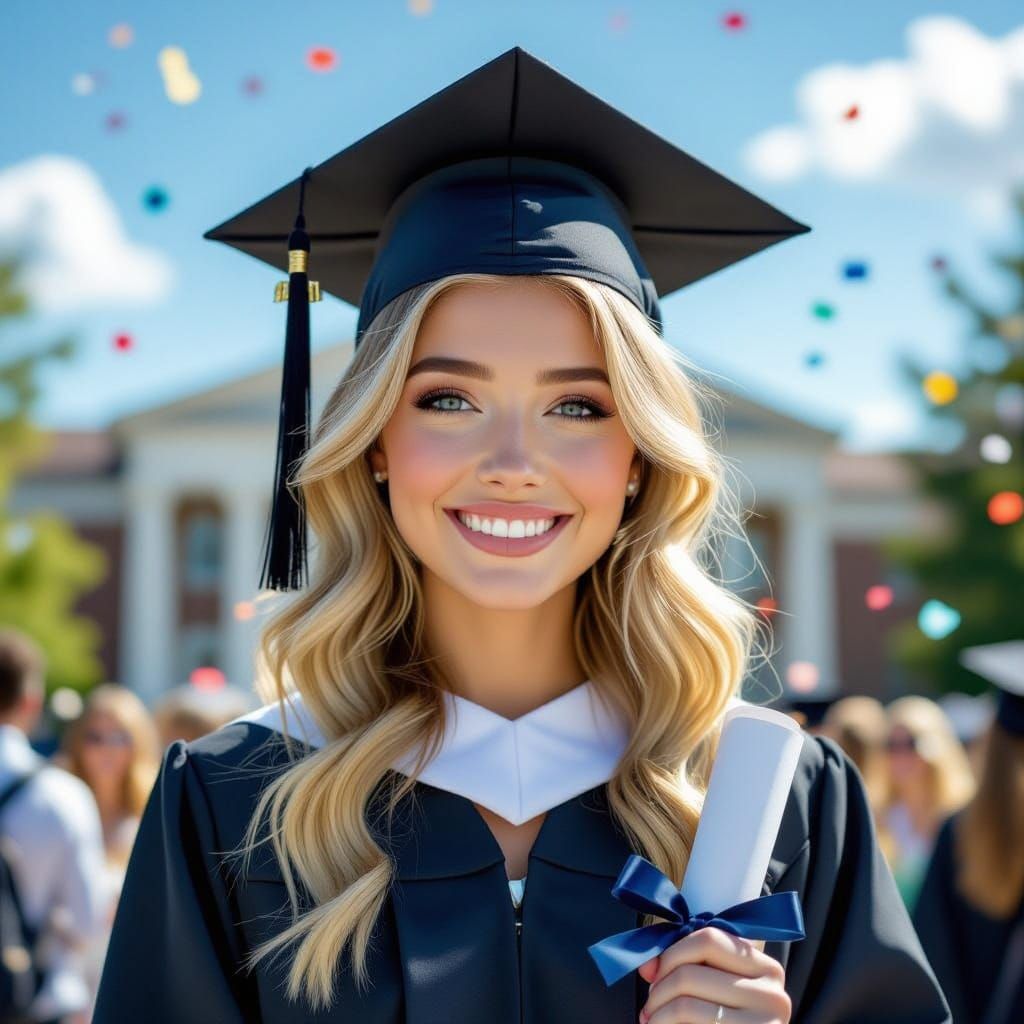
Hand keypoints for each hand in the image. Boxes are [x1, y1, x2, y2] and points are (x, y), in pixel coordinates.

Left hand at [637, 927, 789, 1023]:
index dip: (672, 953)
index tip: (653, 972)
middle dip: (659, 989)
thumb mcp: (719, 986)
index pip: (708, 940)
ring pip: (686, 1004)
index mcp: (767, 969)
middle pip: (690, 974)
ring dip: (657, 1013)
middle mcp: (773, 996)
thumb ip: (689, 965)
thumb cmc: (728, 1021)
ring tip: (652, 1020)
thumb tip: (647, 967)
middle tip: (650, 1006)